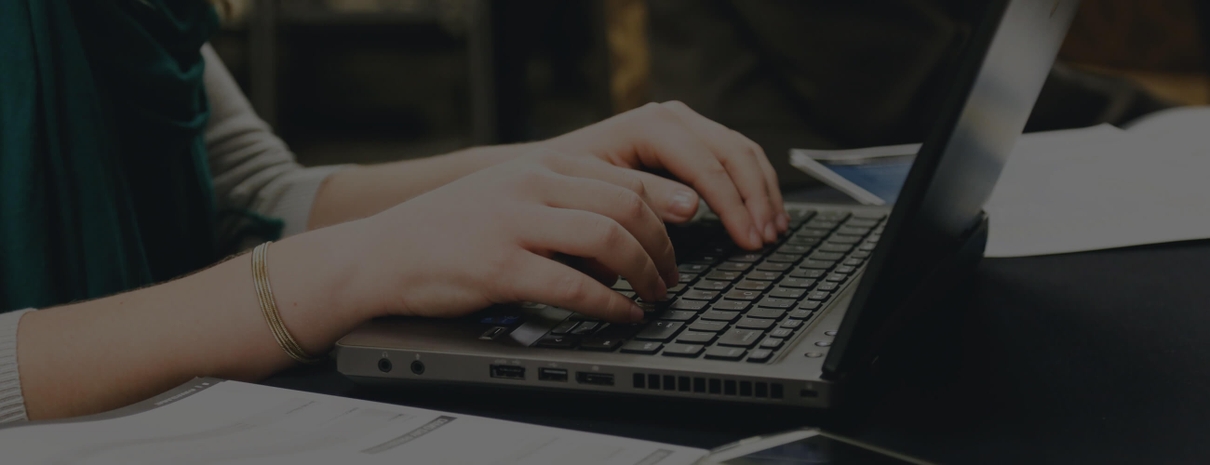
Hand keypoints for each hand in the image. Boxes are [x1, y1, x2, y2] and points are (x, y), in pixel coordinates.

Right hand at [349, 152, 681, 322]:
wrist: (383, 253)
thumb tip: (625, 234)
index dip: (664, 211)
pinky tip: (623, 315)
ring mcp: (515, 224)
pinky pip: (575, 285)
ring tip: (655, 296)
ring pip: (609, 239)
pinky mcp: (501, 266)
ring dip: (645, 273)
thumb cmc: (450, 230)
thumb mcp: (510, 195)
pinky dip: (611, 304)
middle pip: (627, 207)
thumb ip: (562, 202)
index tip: (683, 236)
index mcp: (540, 165)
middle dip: (663, 246)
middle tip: (673, 276)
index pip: (623, 178)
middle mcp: (532, 185)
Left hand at [543, 101, 787, 249]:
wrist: (547, 170)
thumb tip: (693, 207)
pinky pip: (736, 157)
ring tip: (774, 230)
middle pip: (734, 153)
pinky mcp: (691, 139)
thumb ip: (645, 197)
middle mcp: (673, 117)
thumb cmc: (566, 184)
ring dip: (763, 192)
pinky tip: (764, 212)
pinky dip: (755, 185)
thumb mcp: (599, 192)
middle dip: (755, 199)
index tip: (748, 239)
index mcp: (651, 125)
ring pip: (743, 152)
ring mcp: (685, 125)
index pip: (707, 165)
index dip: (733, 206)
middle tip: (766, 239)